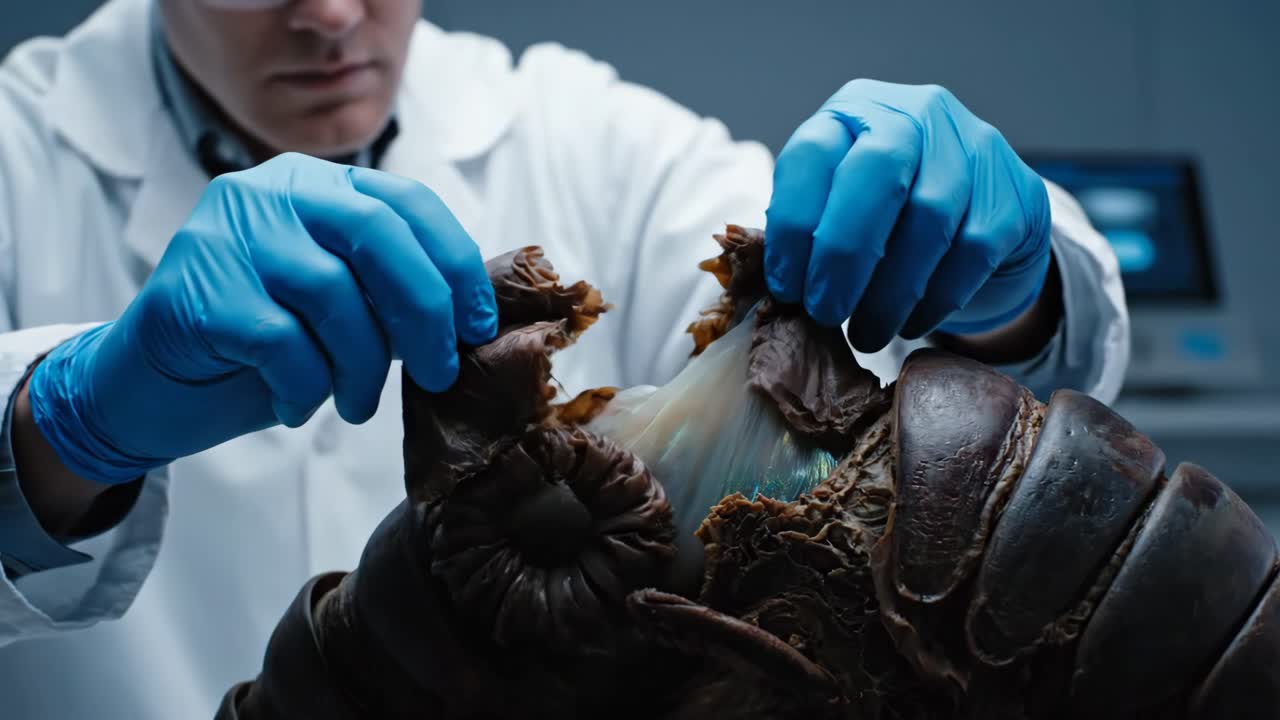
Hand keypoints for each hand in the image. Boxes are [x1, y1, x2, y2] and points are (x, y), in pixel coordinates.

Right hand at [27, 153, 496, 483]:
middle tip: (439, 372)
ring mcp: (227, 234)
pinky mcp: (197, 289)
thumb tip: (475, 316)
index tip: (479, 323)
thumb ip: (392, 293)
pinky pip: (284, 343)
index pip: (408, 202)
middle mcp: (270, 192)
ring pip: (333, 295)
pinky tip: (296, 404)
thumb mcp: (340, 309)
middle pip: (379, 235)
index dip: (455, 263)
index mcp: (316, 185)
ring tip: (356, 404)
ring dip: (361, 366)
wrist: (148, 385)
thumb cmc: (259, 347)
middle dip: (425, 312)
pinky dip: (305, 387)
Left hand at [764, 79, 1052, 352]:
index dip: (793, 225)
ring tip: (865, 333)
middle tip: (824, 312)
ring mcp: (974, 147)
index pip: (813, 154)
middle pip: (878, 171)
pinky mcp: (1014, 193)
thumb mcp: (840, 203)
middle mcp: (917, 113)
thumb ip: (809, 228)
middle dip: (843, 252)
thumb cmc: (890, 216)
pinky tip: (910, 324)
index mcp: (856, 110)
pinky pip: (972, 251)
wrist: (983, 217)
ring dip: (889, 290)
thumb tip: (777, 289)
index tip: (787, 287)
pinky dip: (935, 297)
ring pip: (929, 217)